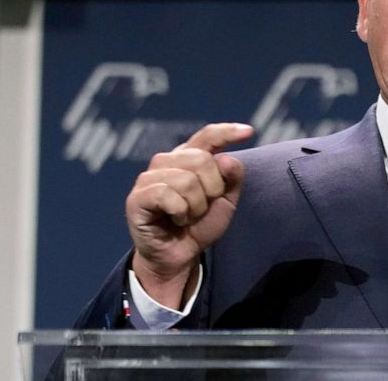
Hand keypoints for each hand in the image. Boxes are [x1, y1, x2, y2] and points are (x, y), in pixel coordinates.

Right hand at [126, 122, 253, 307]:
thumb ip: (231, 178)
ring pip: (187, 180)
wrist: (179, 256)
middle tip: (202, 208)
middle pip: (202, 160)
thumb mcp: (225, 201)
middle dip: (212, 190)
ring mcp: (149, 177)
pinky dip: (180, 212)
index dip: (227, 131)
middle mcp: (166, 161)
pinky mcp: (137, 197)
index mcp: (188, 157)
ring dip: (196, 207)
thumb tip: (227, 158)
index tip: (249, 131)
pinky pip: (168, 196)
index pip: (208, 136)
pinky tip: (176, 219)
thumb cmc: (199, 225)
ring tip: (188, 216)